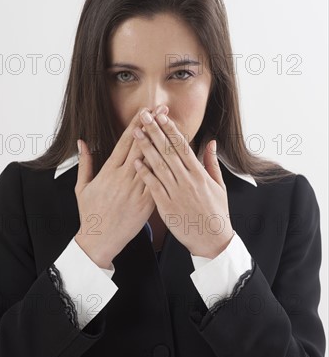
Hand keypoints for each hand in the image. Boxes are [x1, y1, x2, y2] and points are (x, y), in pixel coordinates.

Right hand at [74, 106, 167, 267]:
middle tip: (163, 109)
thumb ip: (85, 163)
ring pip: (153, 161)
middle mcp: (123, 177)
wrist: (99, 240)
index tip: (145, 110)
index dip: (136, 124)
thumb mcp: (82, 187)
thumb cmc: (91, 214)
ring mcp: (136, 190)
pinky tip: (178, 157)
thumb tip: (83, 142)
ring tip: (173, 127)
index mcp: (108, 171)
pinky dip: (168, 169)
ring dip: (164, 142)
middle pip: (142, 145)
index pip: (125, 141)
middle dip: (153, 125)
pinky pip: (159, 182)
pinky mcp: (147, 203)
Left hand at [132, 111, 233, 258]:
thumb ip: (211, 162)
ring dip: (146, 148)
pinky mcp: (167, 206)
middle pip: (168, 151)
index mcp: (199, 174)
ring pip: (159, 166)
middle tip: (144, 116)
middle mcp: (187, 180)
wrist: (212, 240)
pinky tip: (136, 162)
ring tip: (136, 133)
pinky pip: (153, 187)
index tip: (162, 116)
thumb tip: (211, 142)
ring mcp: (176, 193)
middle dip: (155, 131)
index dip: (171, 129)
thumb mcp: (219, 186)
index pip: (183, 146)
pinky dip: (145, 174)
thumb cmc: (216, 213)